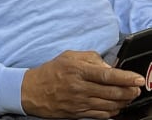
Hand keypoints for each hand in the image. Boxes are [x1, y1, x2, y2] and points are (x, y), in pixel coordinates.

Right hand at [21, 50, 143, 118]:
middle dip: (129, 91)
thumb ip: (90, 58)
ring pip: (110, 104)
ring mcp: (80, 102)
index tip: (138, 79)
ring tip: (128, 96)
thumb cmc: (51, 72)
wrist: (32, 91)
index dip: (125, 78)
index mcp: (77, 70)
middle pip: (112, 92)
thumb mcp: (68, 57)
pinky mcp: (79, 114)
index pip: (106, 75)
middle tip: (137, 89)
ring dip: (124, 101)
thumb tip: (108, 66)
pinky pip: (102, 115)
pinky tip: (116, 106)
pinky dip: (113, 111)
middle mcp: (79, 87)